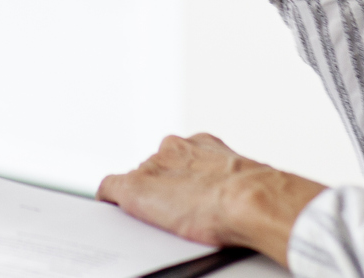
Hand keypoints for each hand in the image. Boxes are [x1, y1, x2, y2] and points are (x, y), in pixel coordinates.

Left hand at [97, 133, 324, 266]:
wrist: (248, 200)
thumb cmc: (254, 194)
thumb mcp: (242, 178)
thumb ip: (230, 177)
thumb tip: (241, 192)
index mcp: (200, 144)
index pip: (179, 159)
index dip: (180, 181)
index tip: (187, 194)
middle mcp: (173, 148)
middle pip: (155, 168)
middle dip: (162, 187)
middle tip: (177, 211)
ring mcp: (152, 168)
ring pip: (137, 180)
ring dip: (144, 197)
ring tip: (159, 218)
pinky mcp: (134, 188)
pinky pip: (110, 189)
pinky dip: (109, 201)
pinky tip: (111, 211)